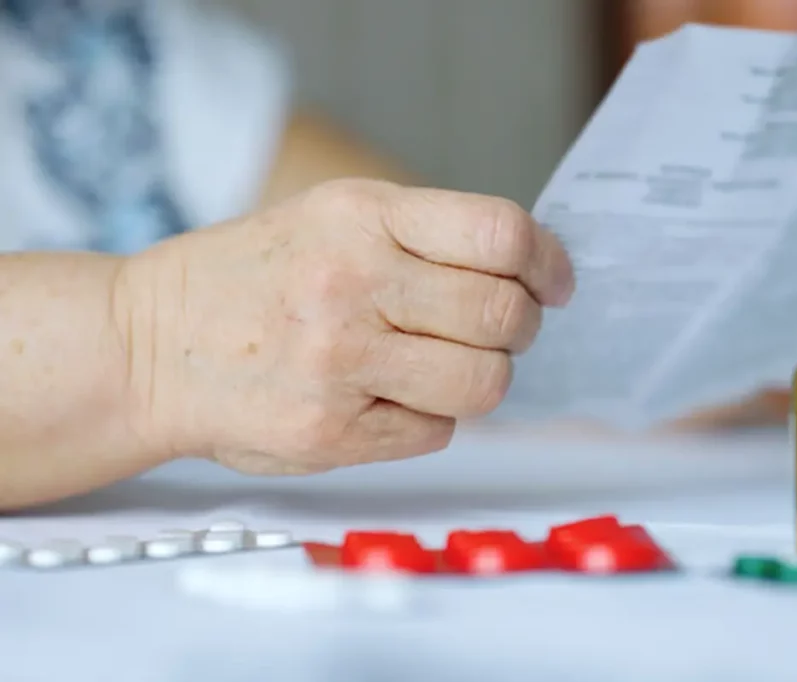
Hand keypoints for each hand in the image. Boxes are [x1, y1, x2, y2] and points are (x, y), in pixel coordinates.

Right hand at [119, 179, 574, 474]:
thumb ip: (423, 236)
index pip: (500, 234)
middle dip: (522, 327)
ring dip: (484, 377)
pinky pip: (436, 432)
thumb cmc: (254, 276)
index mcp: (360, 216)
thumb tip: (528, 268)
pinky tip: (390, 398)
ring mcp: (339, 364)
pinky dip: (430, 417)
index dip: (547, 261)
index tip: (554, 282)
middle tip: (503, 328)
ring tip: (447, 365)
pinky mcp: (328, 433)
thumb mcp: (330, 218)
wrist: (149, 343)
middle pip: (505, 317)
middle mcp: (351, 284)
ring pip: (484, 383)